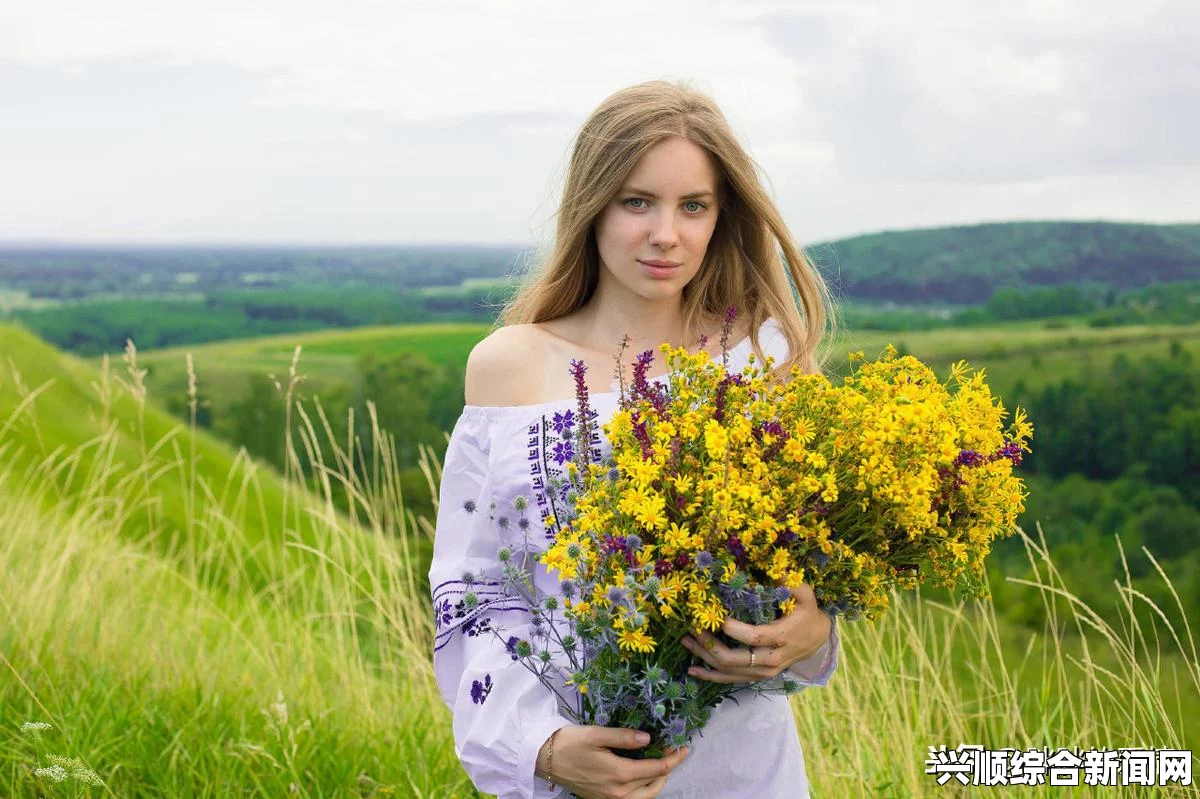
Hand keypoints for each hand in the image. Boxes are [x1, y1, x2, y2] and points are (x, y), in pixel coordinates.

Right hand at [540, 725, 688, 798]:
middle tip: (675, 753)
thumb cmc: (570, 743)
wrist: (545, 759)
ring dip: (658, 783)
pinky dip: (644, 790)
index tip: (684, 748)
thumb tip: (648, 737)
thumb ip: (624, 737)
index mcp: (618, 774)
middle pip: (654, 786)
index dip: (673, 758)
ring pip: (645, 797)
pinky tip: (643, 777)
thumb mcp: (597, 734)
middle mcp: (617, 793)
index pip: (656, 769)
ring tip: (663, 766)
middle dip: (668, 769)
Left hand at [681, 584, 831, 683]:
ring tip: (686, 641)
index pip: (753, 637)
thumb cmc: (807, 614)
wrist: (817, 641)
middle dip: (709, 644)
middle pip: (735, 659)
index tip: (715, 615)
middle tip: (693, 626)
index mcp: (782, 637)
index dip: (732, 628)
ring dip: (705, 657)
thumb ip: (792, 584)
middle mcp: (772, 660)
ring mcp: (764, 672)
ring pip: (729, 671)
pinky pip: (731, 680)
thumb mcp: (806, 596)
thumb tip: (774, 571)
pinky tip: (693, 669)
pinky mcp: (757, 677)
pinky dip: (711, 675)